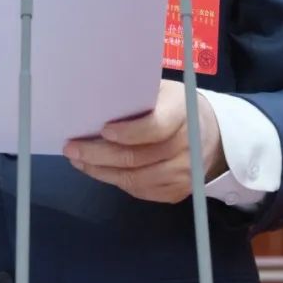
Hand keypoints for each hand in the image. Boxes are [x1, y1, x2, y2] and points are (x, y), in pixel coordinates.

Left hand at [63, 79, 224, 203]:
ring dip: (100, 171)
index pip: (156, 127)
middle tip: (72, 148)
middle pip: (138, 158)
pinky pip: (139, 190)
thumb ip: (138, 94)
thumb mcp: (163, 90)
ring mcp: (184, 174)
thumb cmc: (176, 106)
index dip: (128, 132)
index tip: (102, 129)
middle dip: (98, 154)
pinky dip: (114, 180)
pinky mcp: (176, 192)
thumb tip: (97, 97)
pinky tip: (97, 170)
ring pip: (134, 178)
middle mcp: (188, 147)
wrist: (211, 135)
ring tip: (77, 160)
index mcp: (184, 113)